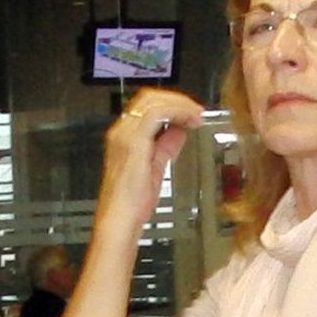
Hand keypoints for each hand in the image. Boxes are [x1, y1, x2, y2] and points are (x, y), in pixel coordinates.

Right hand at [95, 89, 211, 239]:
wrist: (119, 219)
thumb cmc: (132, 202)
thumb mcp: (155, 167)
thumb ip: (166, 146)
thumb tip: (180, 131)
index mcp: (125, 136)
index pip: (148, 106)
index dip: (172, 104)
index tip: (191, 112)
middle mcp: (122, 131)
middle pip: (149, 98)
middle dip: (177, 100)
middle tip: (197, 110)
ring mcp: (125, 134)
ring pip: (154, 101)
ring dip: (180, 104)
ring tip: (196, 115)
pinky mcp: (134, 142)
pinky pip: (157, 114)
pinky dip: (177, 112)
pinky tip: (190, 120)